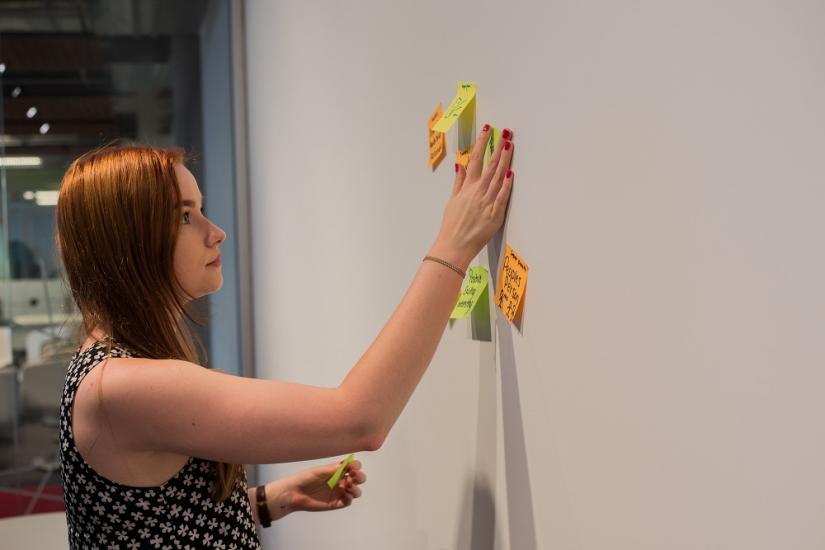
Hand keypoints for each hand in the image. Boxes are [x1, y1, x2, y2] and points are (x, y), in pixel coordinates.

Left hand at [269, 459, 365, 517]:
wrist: (294, 493)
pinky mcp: (336, 503)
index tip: (353, 467)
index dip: (356, 466)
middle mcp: (340, 480)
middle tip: (354, 476)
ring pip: (355, 491)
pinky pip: (348, 501)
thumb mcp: (318, 471)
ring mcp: (339, 492)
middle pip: (358, 478)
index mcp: (337, 470)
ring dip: (356, 488)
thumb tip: (346, 464)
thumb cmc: (304, 478)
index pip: (352, 466)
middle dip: (360, 477)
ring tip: (349, 487)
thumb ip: (332, 469)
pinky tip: (345, 494)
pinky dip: (350, 498)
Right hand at [430, 125, 514, 268]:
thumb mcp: (452, 200)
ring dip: (505, 161)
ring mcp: (487, 203)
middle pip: (490, 166)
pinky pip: (502, 197)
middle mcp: (478, 192)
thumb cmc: (452, 225)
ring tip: (510, 146)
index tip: (487, 131)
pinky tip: (512, 173)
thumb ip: (458, 182)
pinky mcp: (495, 215)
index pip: (475, 160)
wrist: (454, 245)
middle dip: (498, 148)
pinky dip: (507, 185)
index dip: (482, 144)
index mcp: (467, 188)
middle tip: (506, 134)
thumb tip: (460, 165)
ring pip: (498, 178)